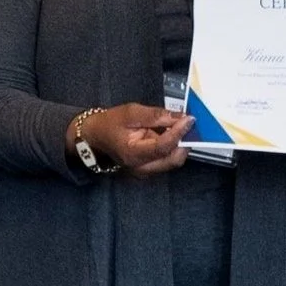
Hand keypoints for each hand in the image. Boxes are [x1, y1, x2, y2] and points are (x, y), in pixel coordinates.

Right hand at [69, 103, 192, 177]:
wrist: (95, 137)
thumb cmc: (110, 123)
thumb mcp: (131, 113)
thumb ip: (155, 115)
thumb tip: (179, 116)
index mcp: (133, 154)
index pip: (163, 147)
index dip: (178, 133)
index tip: (189, 119)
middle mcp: (141, 168)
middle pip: (173, 159)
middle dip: (184, 141)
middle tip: (187, 124)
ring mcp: (145, 172)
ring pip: (173, 161)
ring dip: (179, 144)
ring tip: (178, 127)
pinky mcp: (149, 170)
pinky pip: (167, 160)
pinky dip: (173, 147)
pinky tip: (170, 134)